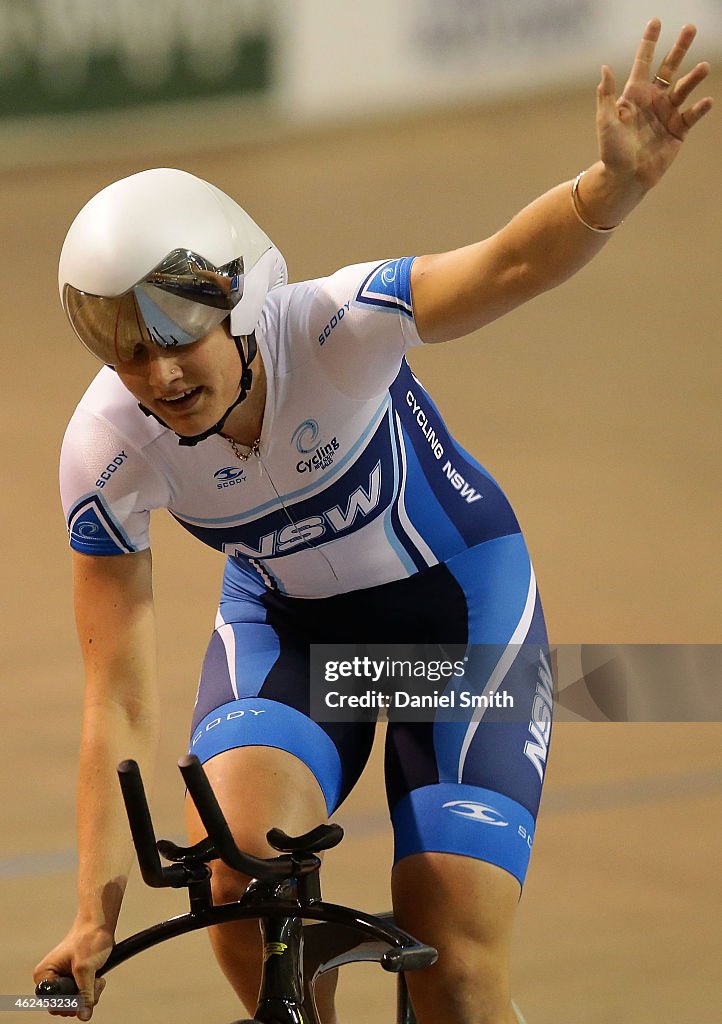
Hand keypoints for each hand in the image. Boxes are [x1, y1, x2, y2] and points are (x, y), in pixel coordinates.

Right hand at [33, 925, 111, 1020]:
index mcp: (44, 976)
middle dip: (83, 997)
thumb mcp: (86, 968)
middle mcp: (50, 980)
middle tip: (93, 981)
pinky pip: (82, 997)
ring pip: (76, 1003)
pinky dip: (93, 990)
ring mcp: (63, 981)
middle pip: (65, 1006)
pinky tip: (98, 977)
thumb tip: (84, 1016)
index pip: (54, 1005)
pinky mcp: (74, 981)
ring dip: (90, 993)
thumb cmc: (89, 939)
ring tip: (96, 977)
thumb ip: (85, 994)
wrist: (99, 925)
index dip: (71, 1002)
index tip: (83, 991)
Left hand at [596, 19, 711, 190]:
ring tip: (703, 67)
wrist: (625, 178)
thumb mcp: (605, 122)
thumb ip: (606, 95)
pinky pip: (691, 116)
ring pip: (683, 89)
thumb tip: (605, 68)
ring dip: (693, 77)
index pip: (643, 63)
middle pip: (668, 68)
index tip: (655, 22)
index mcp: (634, 95)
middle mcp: (653, 100)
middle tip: (690, 28)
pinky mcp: (678, 131)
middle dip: (679, 48)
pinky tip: (705, 101)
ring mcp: (667, 114)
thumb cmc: (611, 151)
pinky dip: (699, 108)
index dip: (649, 43)